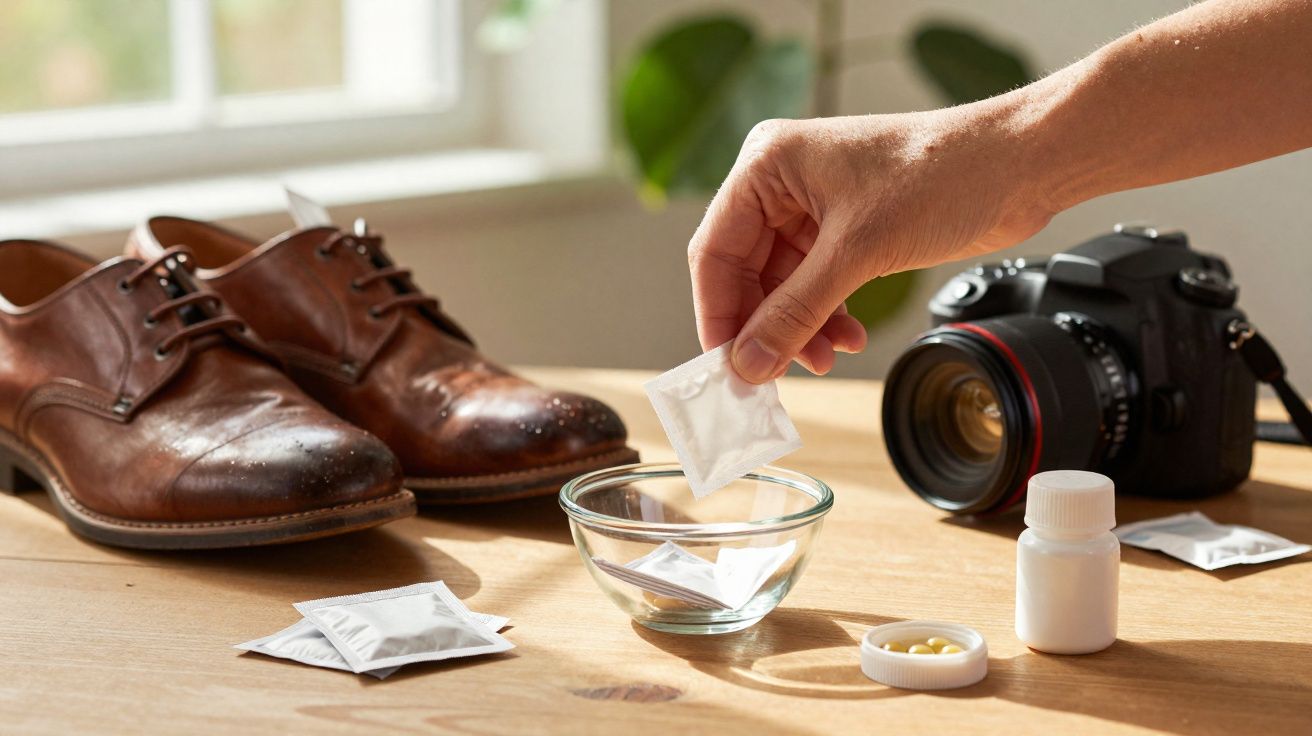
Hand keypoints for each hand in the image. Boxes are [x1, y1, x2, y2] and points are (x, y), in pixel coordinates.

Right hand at [687, 106, 1057, 382]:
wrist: (1018, 165)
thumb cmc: (943, 174)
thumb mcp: (857, 253)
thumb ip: (795, 313)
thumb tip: (748, 363)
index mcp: (767, 164)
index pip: (715, 251)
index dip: (718, 314)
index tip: (726, 366)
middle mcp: (782, 181)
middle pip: (746, 273)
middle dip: (767, 327)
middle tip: (773, 375)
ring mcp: (813, 205)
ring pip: (783, 285)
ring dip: (801, 328)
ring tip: (824, 358)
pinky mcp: (846, 228)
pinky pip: (815, 284)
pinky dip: (827, 316)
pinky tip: (846, 338)